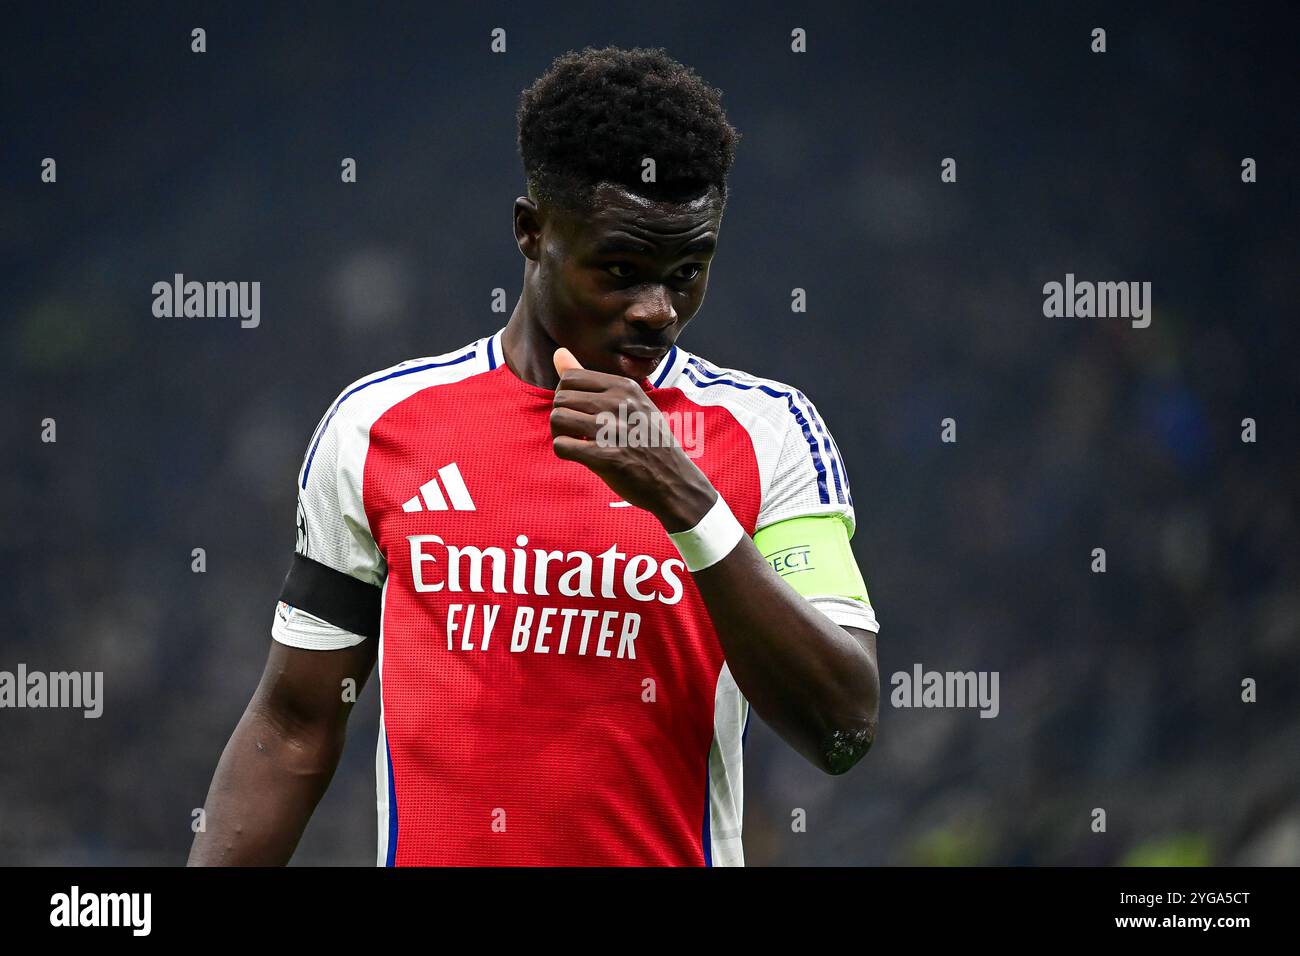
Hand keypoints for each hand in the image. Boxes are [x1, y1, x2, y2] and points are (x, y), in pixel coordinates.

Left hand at [549, 348, 716, 531]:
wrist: (674, 480)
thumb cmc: (647, 439)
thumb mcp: (629, 402)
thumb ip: (590, 380)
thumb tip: (558, 353)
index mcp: (624, 386)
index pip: (570, 378)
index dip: (566, 396)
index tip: (580, 412)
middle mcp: (619, 403)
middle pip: (560, 398)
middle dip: (561, 416)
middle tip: (576, 431)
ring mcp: (613, 430)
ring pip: (557, 419)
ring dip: (560, 433)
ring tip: (577, 442)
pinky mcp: (606, 457)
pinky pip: (562, 445)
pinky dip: (565, 451)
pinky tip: (580, 455)